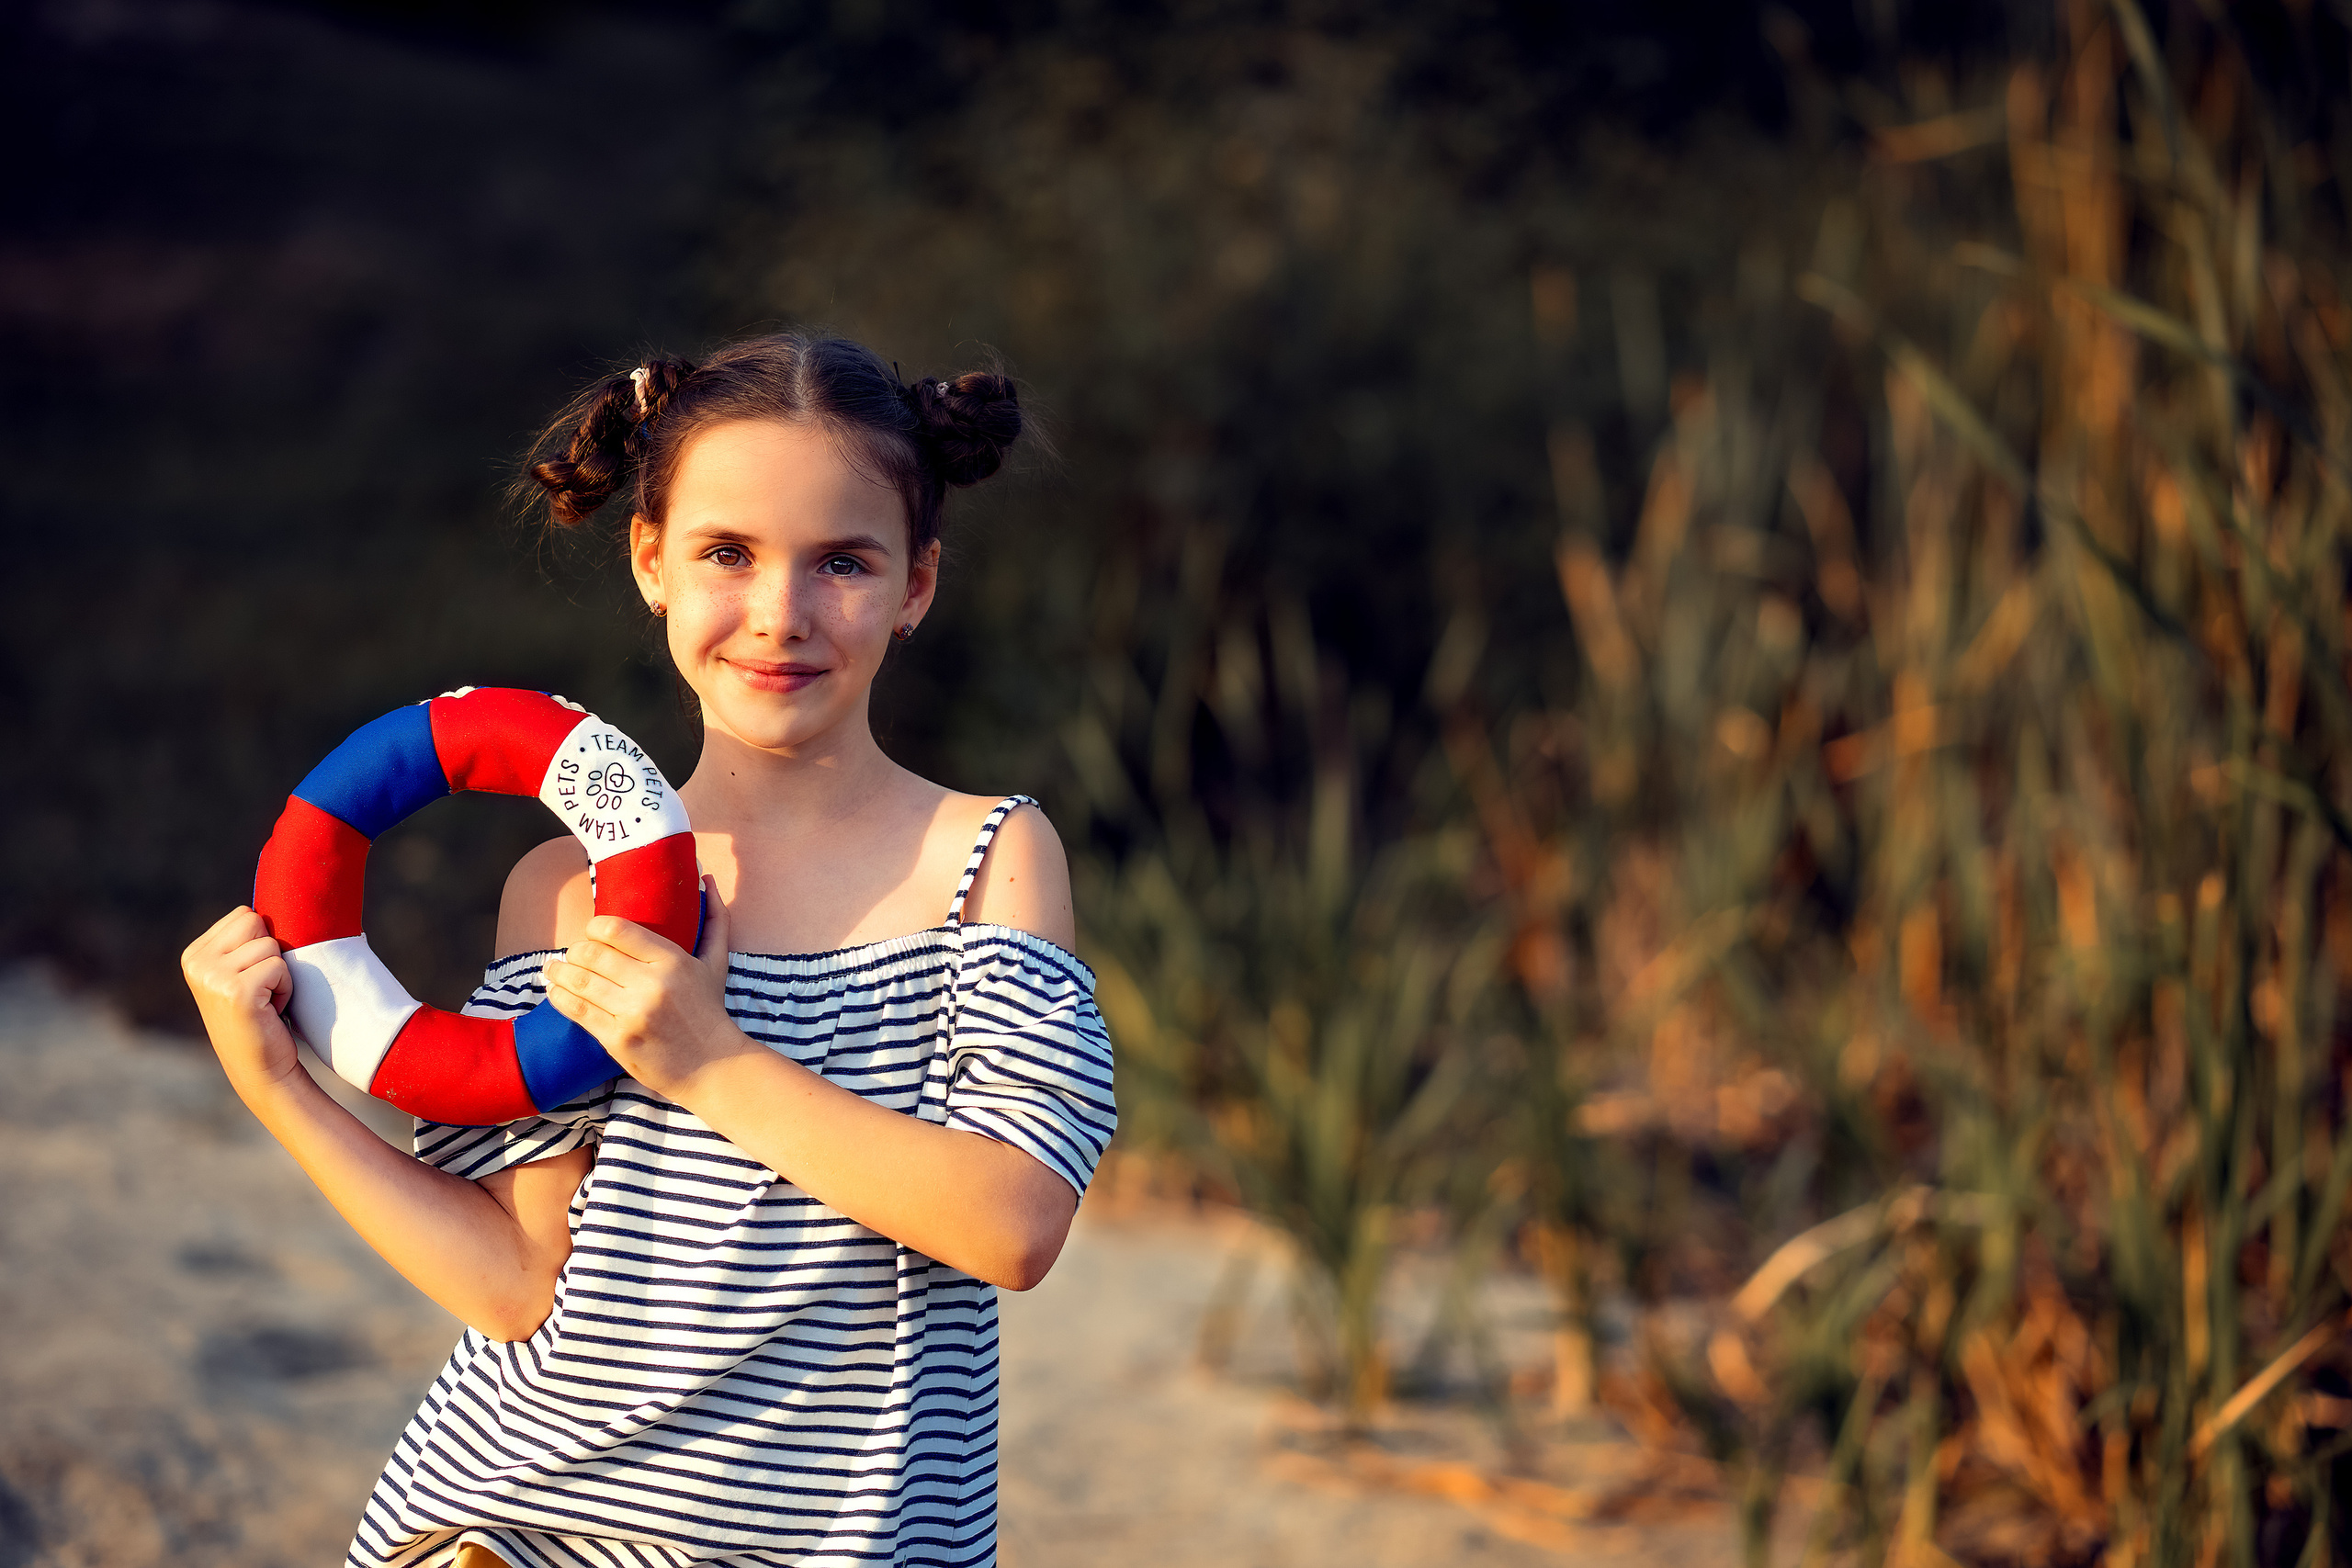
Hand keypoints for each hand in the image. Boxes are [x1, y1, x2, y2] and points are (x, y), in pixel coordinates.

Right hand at [182, 906, 303, 1093]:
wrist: (261, 1068)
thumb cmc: (261, 1015)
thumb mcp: (241, 971)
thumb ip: (244, 939)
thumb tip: (278, 887)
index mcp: (194, 953)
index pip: (245, 914)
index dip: (262, 944)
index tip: (253, 977)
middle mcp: (197, 963)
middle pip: (257, 922)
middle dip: (272, 954)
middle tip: (262, 988)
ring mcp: (213, 977)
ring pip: (272, 945)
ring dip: (281, 974)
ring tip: (266, 1001)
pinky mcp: (237, 991)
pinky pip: (281, 966)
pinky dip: (286, 988)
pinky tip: (271, 1010)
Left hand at [544, 875, 748, 1101]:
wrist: (713, 1066)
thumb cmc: (710, 1011)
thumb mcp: (717, 962)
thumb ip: (715, 918)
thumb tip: (708, 878)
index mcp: (673, 960)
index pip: (617, 929)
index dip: (594, 927)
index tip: (591, 933)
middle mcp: (651, 984)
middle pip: (592, 953)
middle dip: (575, 951)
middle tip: (572, 954)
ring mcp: (632, 1013)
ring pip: (579, 981)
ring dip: (559, 972)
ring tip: (553, 969)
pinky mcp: (617, 1038)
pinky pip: (577, 1010)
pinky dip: (559, 997)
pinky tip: (555, 991)